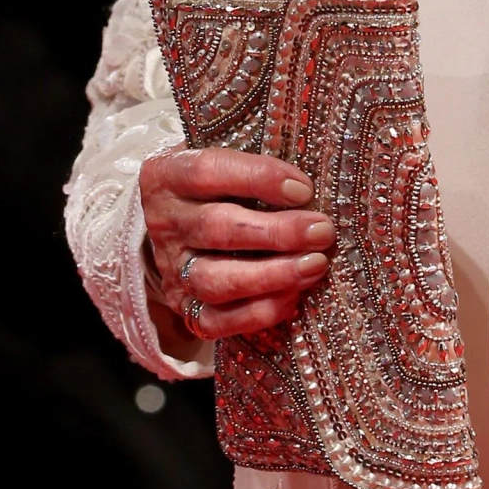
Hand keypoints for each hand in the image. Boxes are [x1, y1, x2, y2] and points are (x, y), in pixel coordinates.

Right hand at [140, 145, 334, 351]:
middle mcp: (167, 224)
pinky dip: (257, 312)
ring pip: (215, 280)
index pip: (208, 172)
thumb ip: (258, 172)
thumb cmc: (216, 189)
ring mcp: (172, 270)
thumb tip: (309, 192)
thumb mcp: (224, 167)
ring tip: (314, 265)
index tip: (304, 190)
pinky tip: (292, 298)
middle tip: (321, 232)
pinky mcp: (183, 306)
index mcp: (169, 178)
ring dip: (271, 275)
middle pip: (216, 229)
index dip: (258, 178)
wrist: (174, 228)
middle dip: (276, 232)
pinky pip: (216, 320)